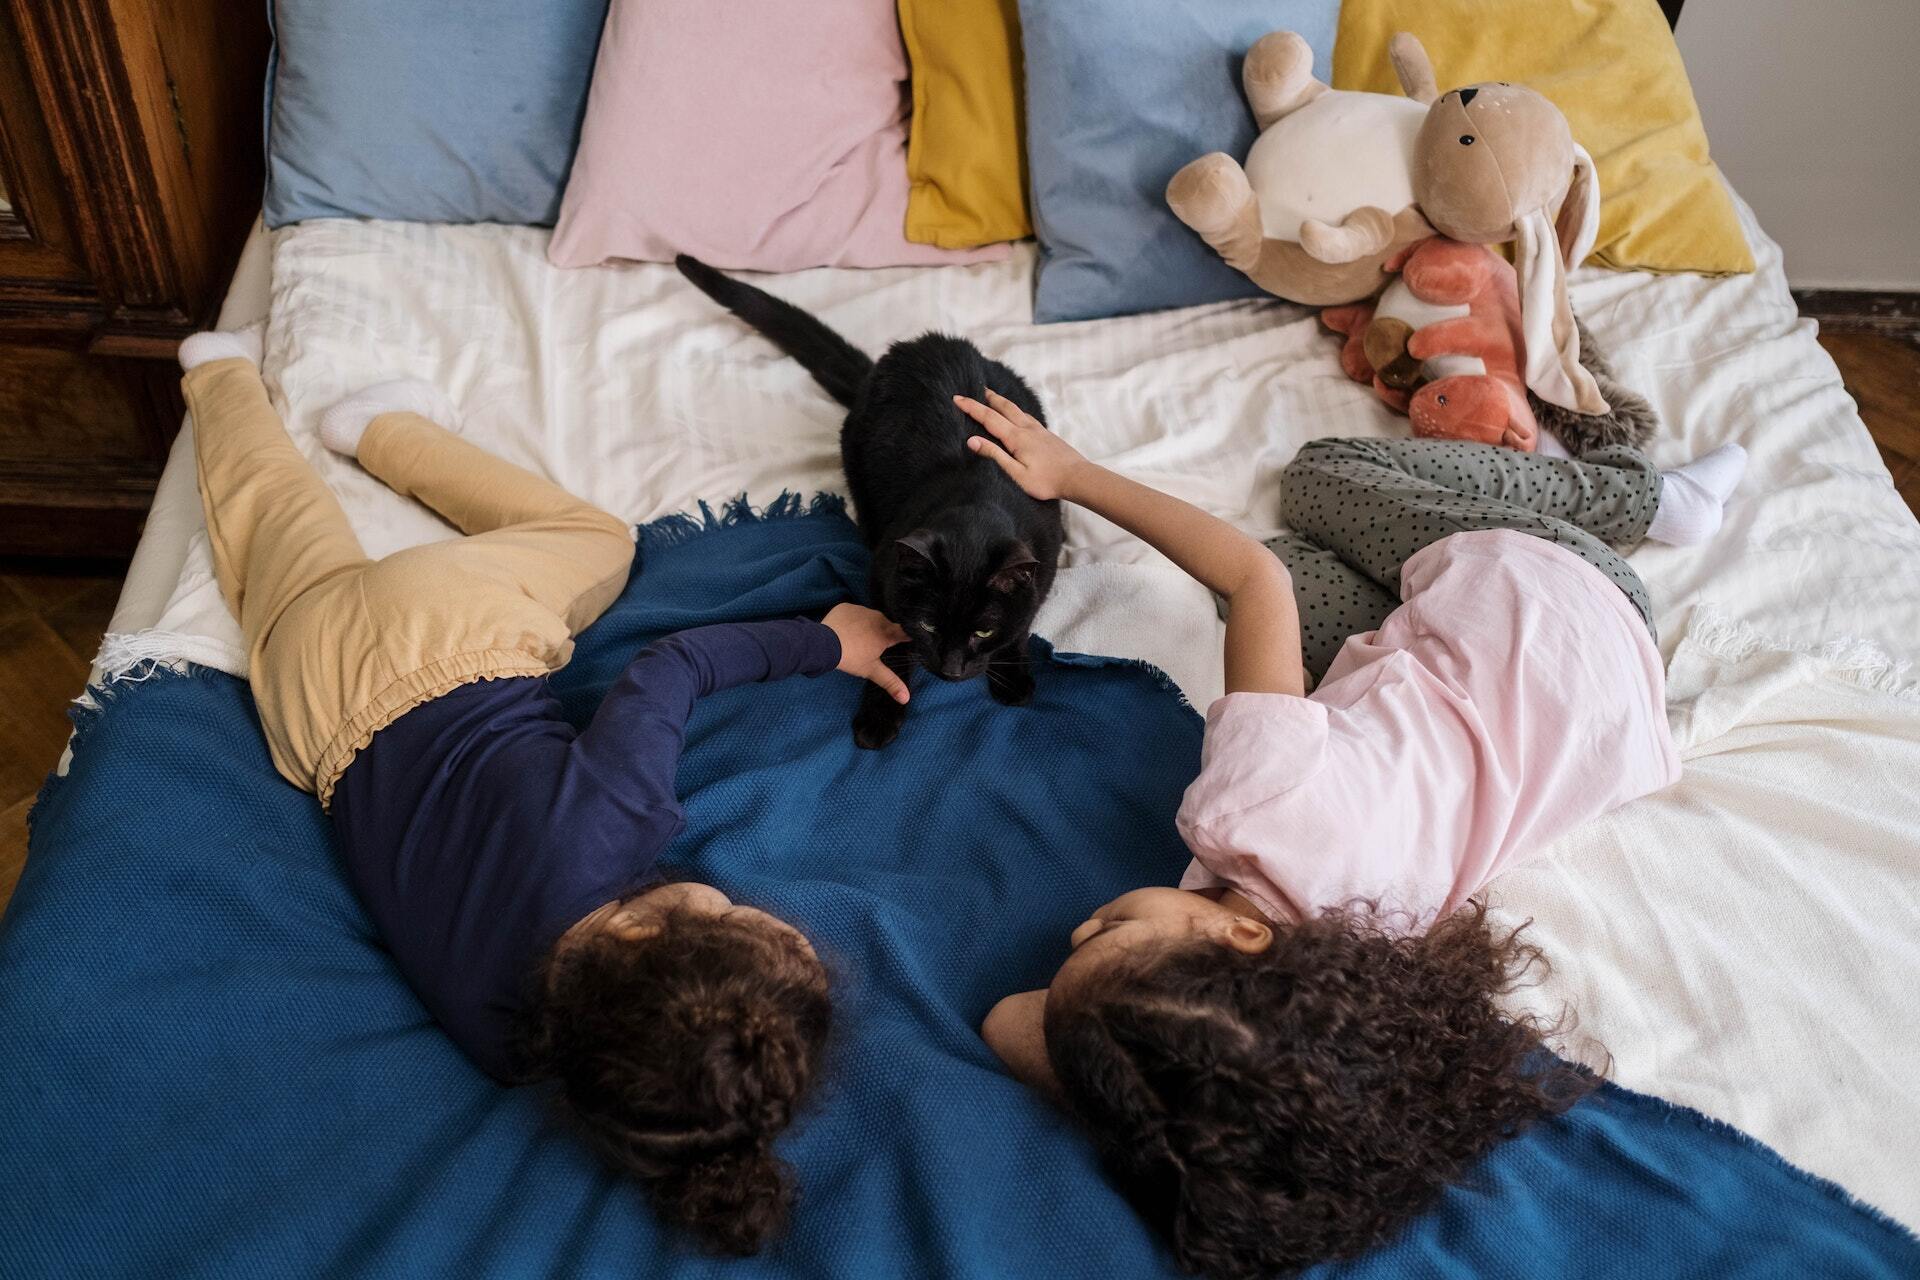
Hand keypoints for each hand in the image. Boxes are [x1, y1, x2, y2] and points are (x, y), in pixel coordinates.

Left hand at [823, 603, 909, 703]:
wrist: (823, 644)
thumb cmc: (851, 658)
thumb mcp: (872, 671)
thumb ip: (891, 683)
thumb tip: (906, 698)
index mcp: (887, 632)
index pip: (905, 631)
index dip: (907, 636)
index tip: (906, 641)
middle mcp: (877, 617)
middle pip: (885, 624)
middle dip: (882, 633)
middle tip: (872, 646)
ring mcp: (862, 610)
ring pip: (870, 617)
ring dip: (868, 626)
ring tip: (857, 639)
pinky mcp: (847, 606)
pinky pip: (854, 613)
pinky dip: (852, 620)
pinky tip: (845, 630)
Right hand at [954, 389, 1089, 501]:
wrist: (1078, 478)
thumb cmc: (1047, 481)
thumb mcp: (1016, 474)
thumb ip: (994, 455)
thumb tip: (972, 440)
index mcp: (1016, 437)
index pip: (988, 417)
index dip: (971, 407)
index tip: (957, 398)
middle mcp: (1027, 428)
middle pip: (1004, 407)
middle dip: (988, 398)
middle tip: (976, 389)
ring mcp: (1039, 430)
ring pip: (1017, 410)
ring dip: (1002, 402)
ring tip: (993, 398)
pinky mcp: (1047, 435)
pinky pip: (1027, 416)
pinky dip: (1016, 410)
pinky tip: (1018, 415)